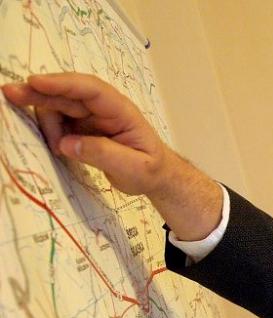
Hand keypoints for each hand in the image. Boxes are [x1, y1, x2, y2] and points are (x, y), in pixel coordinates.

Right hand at [2, 72, 167, 195]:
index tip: (36, 82)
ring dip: (47, 122)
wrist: (156, 177)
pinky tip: (56, 147)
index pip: (91, 89)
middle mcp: (104, 109)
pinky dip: (50, 131)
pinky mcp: (81, 128)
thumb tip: (68, 144)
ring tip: (55, 148)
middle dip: (39, 93)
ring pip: (58, 106)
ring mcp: (91, 117)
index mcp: (122, 111)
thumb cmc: (150, 171)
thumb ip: (103, 154)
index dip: (63, 84)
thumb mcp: (134, 168)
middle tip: (11, 95)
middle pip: (68, 94)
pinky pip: (58, 122)